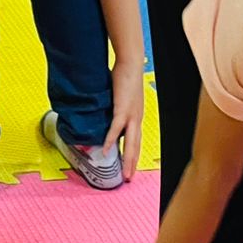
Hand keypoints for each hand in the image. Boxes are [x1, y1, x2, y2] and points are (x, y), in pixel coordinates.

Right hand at [103, 57, 143, 180]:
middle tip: (128, 179)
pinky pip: (116, 128)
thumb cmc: (125, 77)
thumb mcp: (121, 97)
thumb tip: (106, 115)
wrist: (131, 64)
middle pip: (136, 147)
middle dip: (132, 164)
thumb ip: (115, 108)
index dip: (134, 156)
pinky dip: (111, 140)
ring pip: (130, 142)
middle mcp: (137, 119)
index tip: (130, 169)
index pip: (136, 142)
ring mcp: (131, 115)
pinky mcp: (123, 108)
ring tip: (124, 173)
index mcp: (136, 117)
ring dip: (127, 159)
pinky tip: (106, 150)